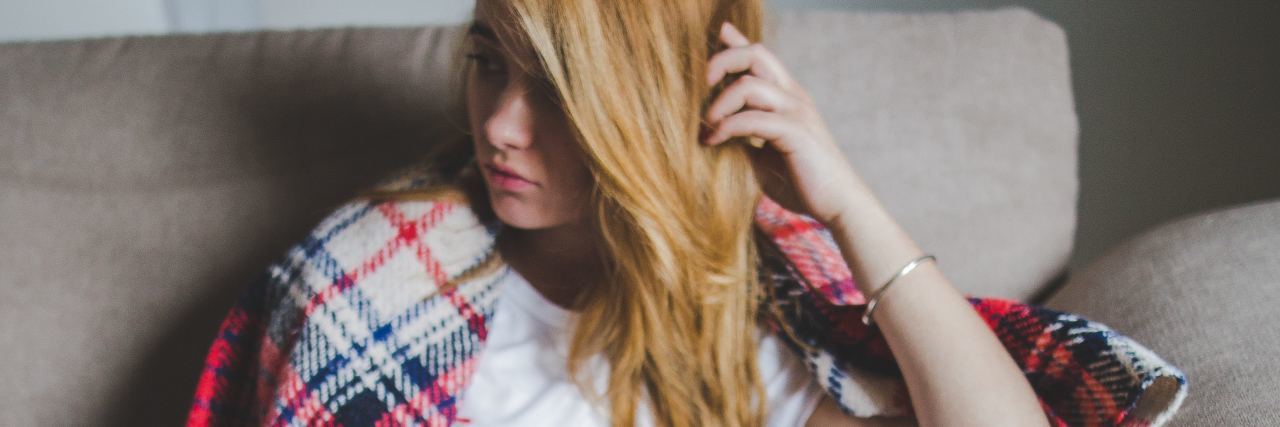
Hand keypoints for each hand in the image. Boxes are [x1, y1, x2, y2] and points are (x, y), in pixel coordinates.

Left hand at [702, 21, 862, 225]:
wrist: (838, 206)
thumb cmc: (801, 183)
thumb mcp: (763, 156)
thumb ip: (743, 138)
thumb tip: (709, 132)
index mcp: (787, 96)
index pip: (759, 56)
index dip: (732, 44)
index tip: (708, 48)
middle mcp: (794, 96)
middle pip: (756, 54)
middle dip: (722, 61)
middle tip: (700, 85)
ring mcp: (797, 112)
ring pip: (750, 84)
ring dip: (719, 102)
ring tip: (706, 126)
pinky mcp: (796, 133)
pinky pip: (754, 119)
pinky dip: (727, 128)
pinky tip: (714, 142)